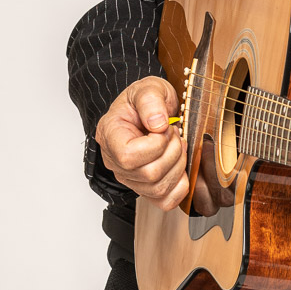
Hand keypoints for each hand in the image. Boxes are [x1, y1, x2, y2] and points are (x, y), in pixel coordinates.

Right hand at [94, 76, 186, 210]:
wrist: (149, 111)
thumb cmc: (144, 102)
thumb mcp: (148, 88)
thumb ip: (150, 100)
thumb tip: (158, 124)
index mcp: (110, 136)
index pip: (128, 156)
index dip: (155, 145)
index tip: (164, 129)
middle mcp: (116, 162)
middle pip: (149, 174)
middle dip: (173, 153)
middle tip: (175, 134)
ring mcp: (131, 179)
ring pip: (159, 188)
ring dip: (178, 166)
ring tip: (176, 146)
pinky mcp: (147, 189)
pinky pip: (165, 201)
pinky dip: (180, 186)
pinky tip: (178, 166)